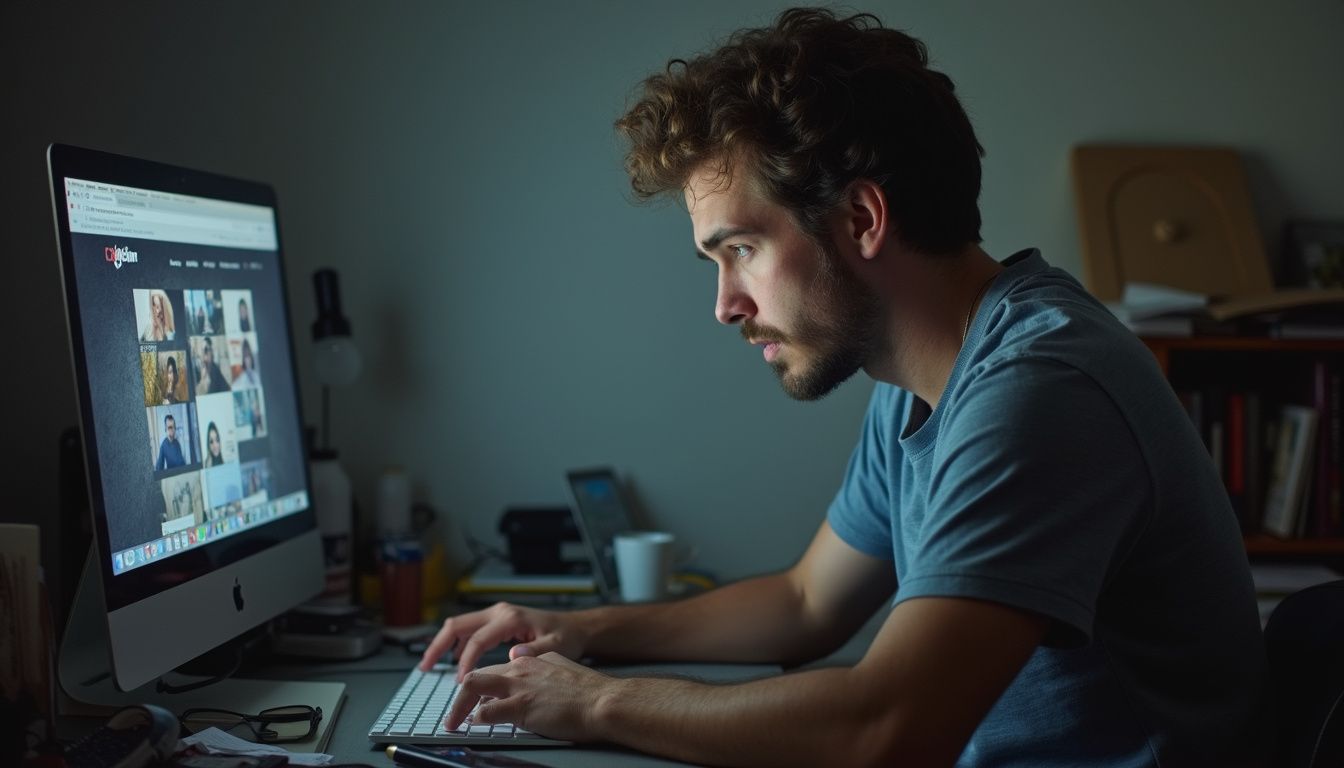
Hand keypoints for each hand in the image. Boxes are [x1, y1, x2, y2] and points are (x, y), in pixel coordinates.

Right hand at [418, 602, 586, 679]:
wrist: (575, 626)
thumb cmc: (566, 636)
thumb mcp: (556, 646)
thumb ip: (536, 652)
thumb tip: (514, 657)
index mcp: (510, 618)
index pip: (477, 640)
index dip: (466, 662)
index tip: (461, 682)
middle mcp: (499, 612)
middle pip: (458, 625)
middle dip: (438, 646)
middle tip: (425, 667)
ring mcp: (496, 614)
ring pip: (459, 625)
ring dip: (443, 643)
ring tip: (430, 665)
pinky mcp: (496, 620)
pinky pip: (469, 629)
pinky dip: (456, 643)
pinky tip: (452, 660)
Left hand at [444, 652, 618, 741]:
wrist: (603, 701)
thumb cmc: (590, 691)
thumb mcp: (563, 666)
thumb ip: (542, 665)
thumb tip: (526, 667)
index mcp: (530, 659)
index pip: (494, 670)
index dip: (481, 686)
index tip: (474, 700)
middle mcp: (519, 668)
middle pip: (477, 676)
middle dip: (460, 695)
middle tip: (453, 714)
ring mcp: (519, 687)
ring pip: (472, 687)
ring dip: (458, 707)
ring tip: (452, 723)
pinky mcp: (520, 706)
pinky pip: (486, 713)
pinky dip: (475, 720)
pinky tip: (473, 727)